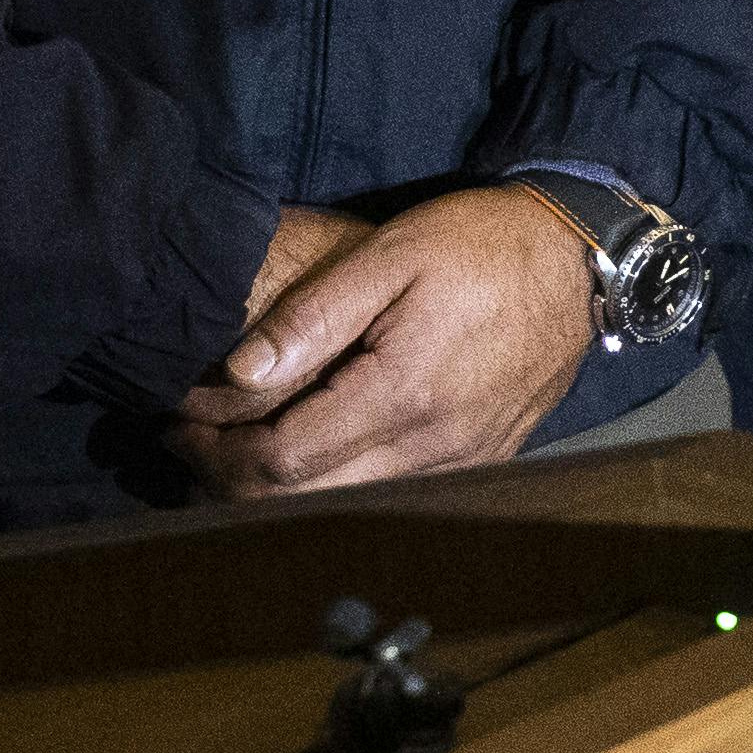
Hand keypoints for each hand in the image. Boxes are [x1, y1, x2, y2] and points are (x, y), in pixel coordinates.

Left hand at [165, 190, 594, 495]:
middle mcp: (434, 447)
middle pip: (307, 501)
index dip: (217, 453)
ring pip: (348, 507)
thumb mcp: (389, 256)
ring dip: (281, 490)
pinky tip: (309, 452)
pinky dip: (337, 483)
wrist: (578, 260)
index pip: (284, 461)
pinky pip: (393, 494)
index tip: (175, 430)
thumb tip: (242, 372)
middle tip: (187, 448)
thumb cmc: (477, 245)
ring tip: (231, 452)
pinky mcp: (481, 462)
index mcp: (403, 394)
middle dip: (234, 482)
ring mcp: (463, 463)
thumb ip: (313, 317)